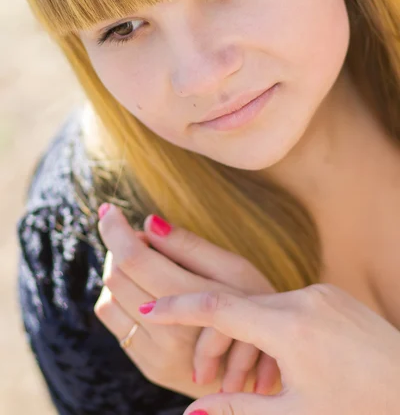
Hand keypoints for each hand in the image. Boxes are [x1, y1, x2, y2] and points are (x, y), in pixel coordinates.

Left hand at [94, 205, 280, 397]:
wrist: (260, 374)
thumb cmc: (255, 313)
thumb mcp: (236, 271)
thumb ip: (190, 247)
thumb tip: (149, 223)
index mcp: (193, 304)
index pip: (136, 260)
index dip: (116, 231)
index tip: (108, 209)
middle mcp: (169, 336)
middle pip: (117, 276)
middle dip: (118, 247)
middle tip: (135, 235)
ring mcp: (155, 356)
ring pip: (108, 298)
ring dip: (117, 271)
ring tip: (143, 262)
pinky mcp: (147, 366)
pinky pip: (114, 321)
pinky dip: (119, 296)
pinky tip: (143, 288)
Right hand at [142, 284, 399, 413]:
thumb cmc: (360, 408)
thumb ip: (238, 410)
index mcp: (291, 329)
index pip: (218, 307)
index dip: (178, 309)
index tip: (149, 308)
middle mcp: (303, 299)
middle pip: (238, 307)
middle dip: (214, 337)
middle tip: (204, 375)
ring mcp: (319, 292)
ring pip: (262, 306)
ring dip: (244, 335)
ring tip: (251, 380)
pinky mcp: (330, 294)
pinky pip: (286, 304)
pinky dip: (269, 327)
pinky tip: (278, 360)